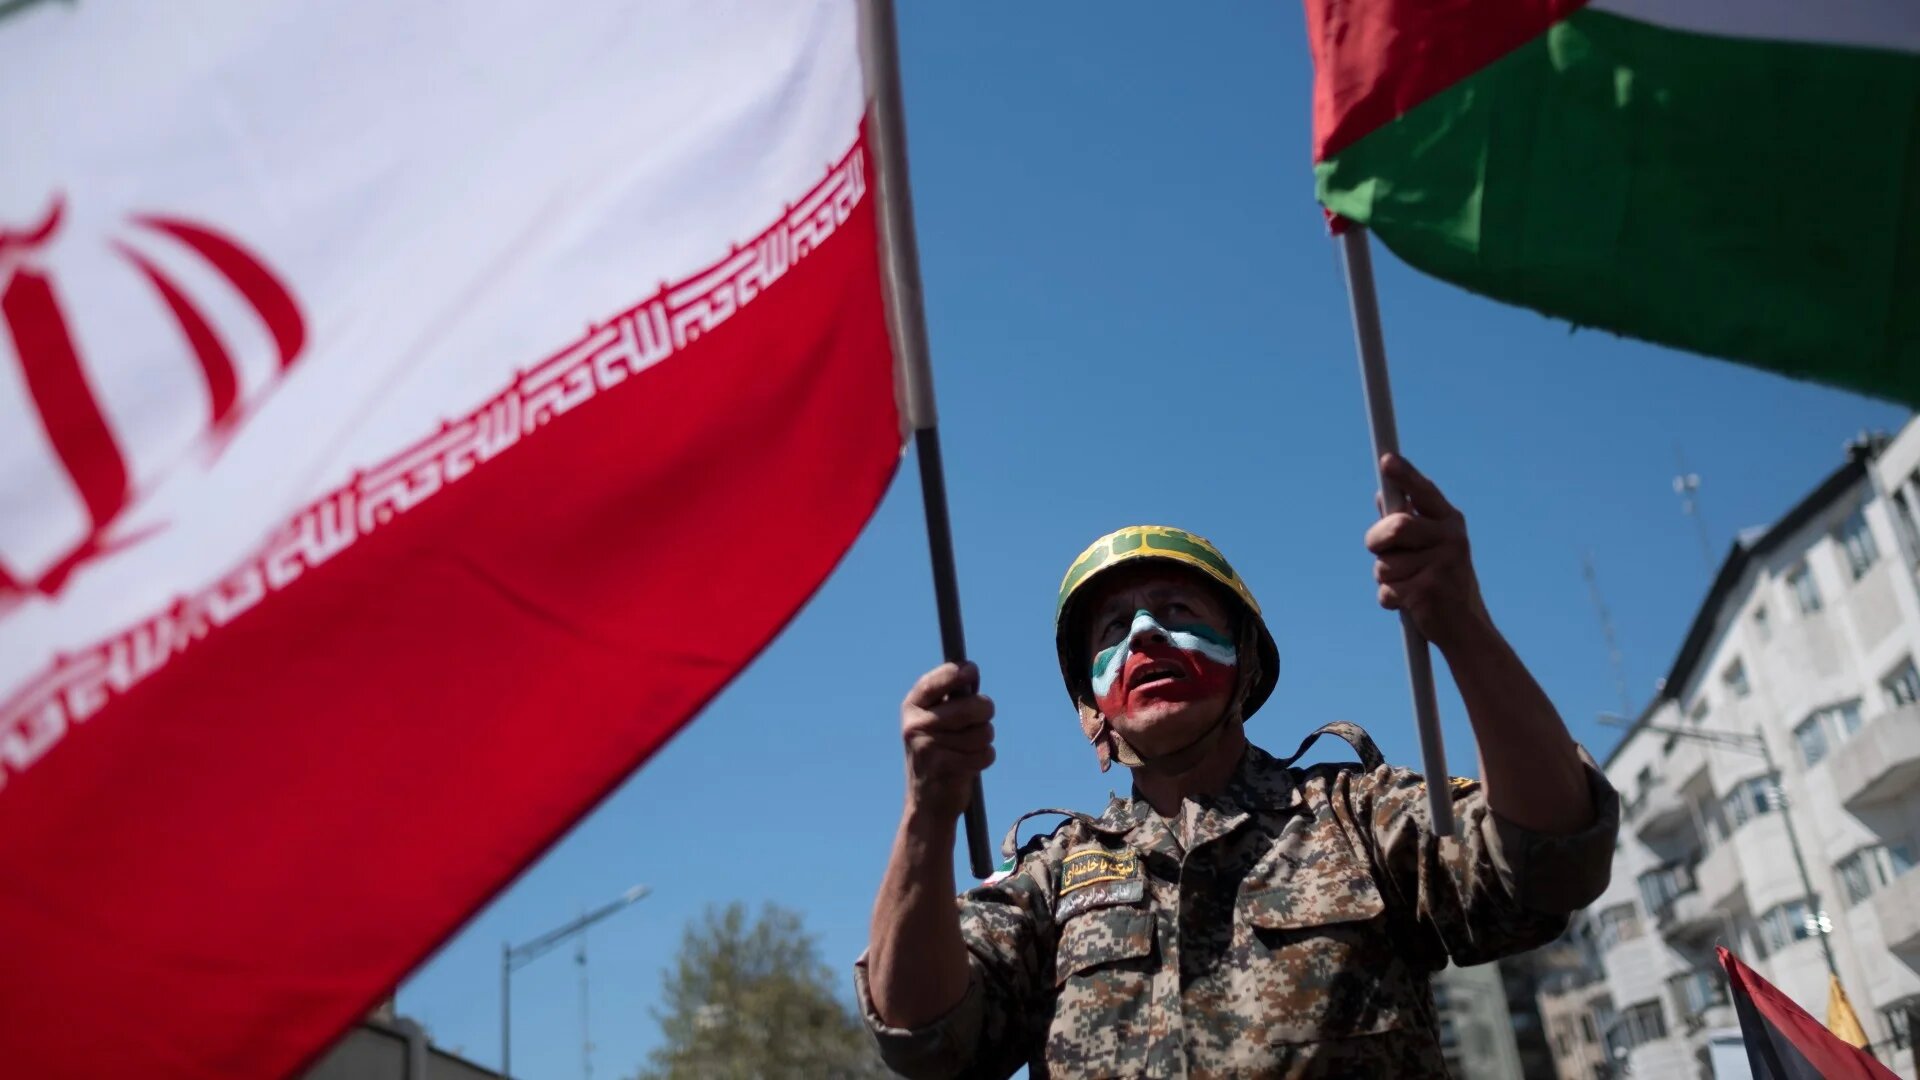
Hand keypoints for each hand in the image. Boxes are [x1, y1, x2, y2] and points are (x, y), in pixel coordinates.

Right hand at [901, 662, 995, 821]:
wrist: (926, 804)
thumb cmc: (938, 754)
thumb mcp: (933, 722)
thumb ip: (950, 697)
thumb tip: (970, 670)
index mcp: (912, 707)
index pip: (940, 679)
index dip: (961, 672)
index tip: (972, 672)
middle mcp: (916, 724)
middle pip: (973, 706)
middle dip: (985, 711)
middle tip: (981, 718)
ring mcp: (928, 746)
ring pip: (983, 731)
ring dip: (985, 740)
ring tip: (970, 747)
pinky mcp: (944, 767)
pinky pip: (985, 753)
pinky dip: (985, 758)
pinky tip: (971, 764)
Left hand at [1365, 454, 1490, 651]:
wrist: (1466, 627)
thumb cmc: (1442, 582)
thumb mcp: (1431, 547)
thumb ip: (1407, 522)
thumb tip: (1382, 495)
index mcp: (1450, 522)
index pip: (1425, 492)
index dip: (1405, 476)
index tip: (1387, 461)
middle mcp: (1451, 539)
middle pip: (1396, 527)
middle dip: (1377, 540)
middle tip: (1378, 550)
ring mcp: (1443, 564)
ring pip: (1384, 564)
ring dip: (1385, 578)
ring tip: (1409, 585)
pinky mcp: (1430, 591)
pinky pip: (1386, 590)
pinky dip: (1390, 600)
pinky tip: (1411, 604)